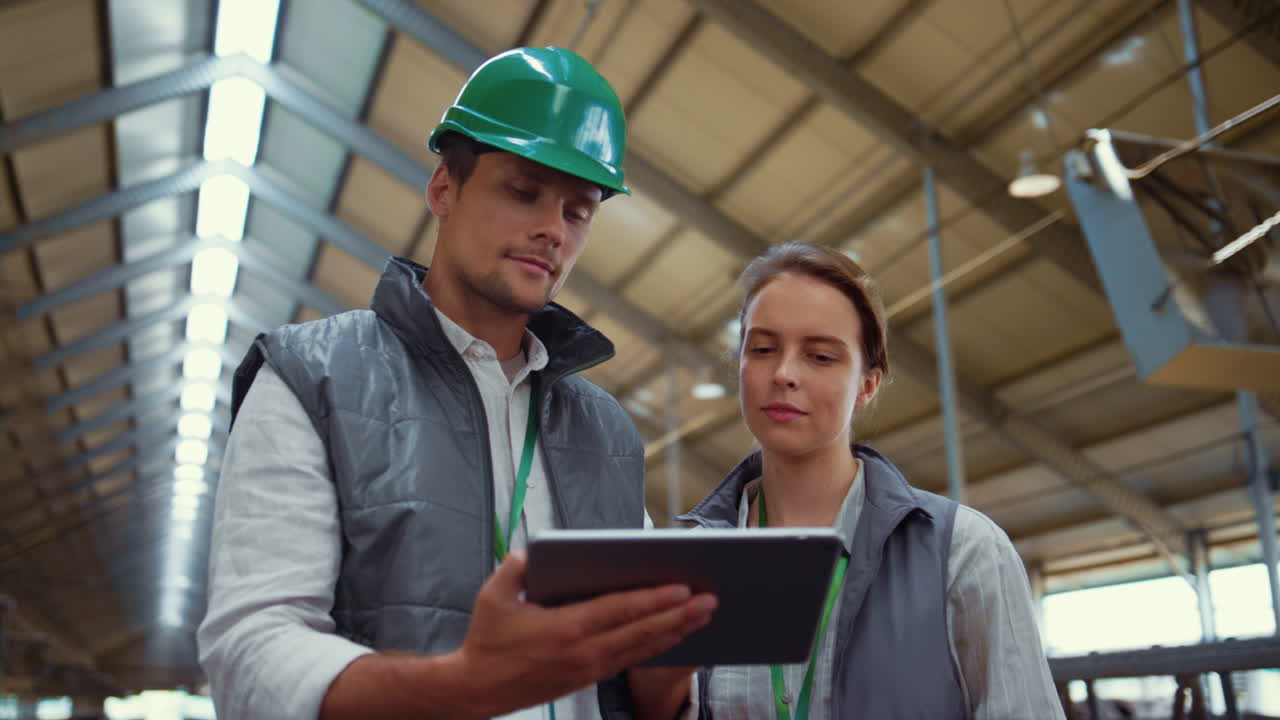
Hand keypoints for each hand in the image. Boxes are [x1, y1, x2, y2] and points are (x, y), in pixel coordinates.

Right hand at [446, 551, 716, 717]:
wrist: (476, 690)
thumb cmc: (486, 641)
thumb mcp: (493, 596)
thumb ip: (516, 568)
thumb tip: (534, 553)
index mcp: (565, 629)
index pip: (619, 611)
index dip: (653, 600)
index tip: (682, 588)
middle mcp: (584, 652)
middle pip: (641, 632)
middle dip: (679, 616)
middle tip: (710, 600)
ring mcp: (589, 668)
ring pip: (641, 648)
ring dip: (676, 631)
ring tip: (704, 615)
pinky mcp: (588, 678)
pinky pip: (630, 660)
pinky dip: (656, 647)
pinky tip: (674, 635)